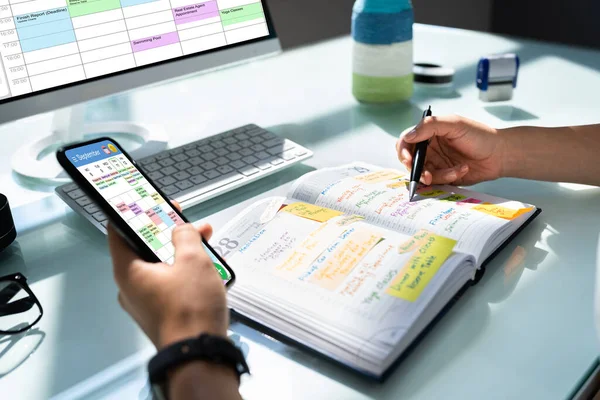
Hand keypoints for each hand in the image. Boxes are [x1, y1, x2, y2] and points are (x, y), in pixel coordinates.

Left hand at [108, 203, 227, 348]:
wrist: (199, 353)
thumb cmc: (190, 307)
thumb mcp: (192, 260)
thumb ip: (185, 236)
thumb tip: (181, 230)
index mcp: (128, 271)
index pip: (118, 231)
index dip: (134, 212)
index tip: (148, 202)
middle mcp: (130, 287)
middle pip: (143, 249)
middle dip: (167, 232)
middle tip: (185, 220)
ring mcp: (145, 303)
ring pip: (160, 266)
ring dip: (181, 251)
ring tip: (204, 242)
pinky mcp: (161, 314)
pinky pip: (168, 284)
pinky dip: (183, 271)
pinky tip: (206, 267)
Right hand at [397, 115, 505, 185]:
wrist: (500, 154)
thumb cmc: (479, 135)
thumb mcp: (454, 124)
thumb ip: (429, 126)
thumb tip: (408, 137)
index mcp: (428, 133)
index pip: (406, 141)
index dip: (403, 151)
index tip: (408, 160)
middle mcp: (429, 148)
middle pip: (410, 161)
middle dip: (417, 170)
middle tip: (427, 175)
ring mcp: (436, 163)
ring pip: (423, 174)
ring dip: (437, 175)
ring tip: (454, 171)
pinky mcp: (443, 176)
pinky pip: (436, 182)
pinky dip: (448, 178)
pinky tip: (462, 170)